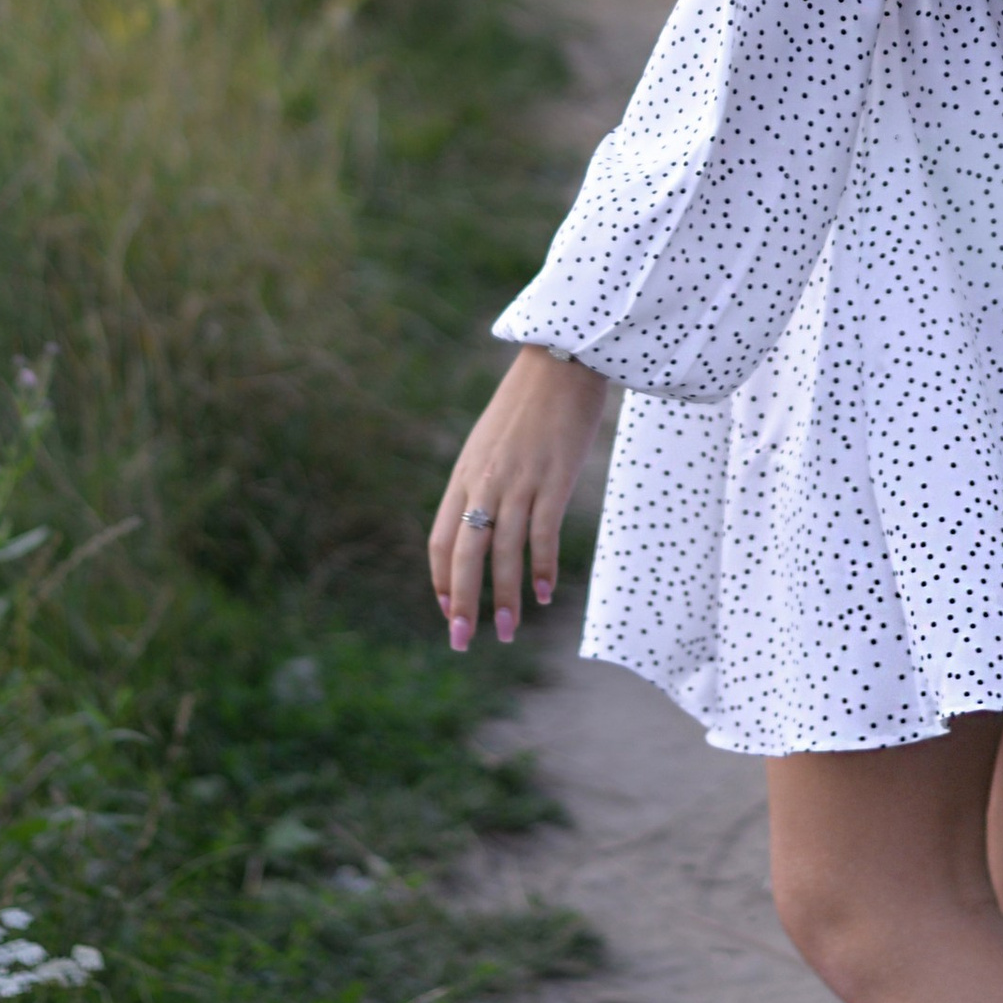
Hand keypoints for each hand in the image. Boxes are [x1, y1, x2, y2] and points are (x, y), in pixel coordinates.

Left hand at [430, 344, 610, 651]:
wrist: (561, 361)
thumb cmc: (526, 404)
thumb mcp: (488, 443)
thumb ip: (479, 482)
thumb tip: (477, 526)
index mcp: (464, 473)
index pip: (440, 539)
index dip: (441, 581)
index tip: (448, 611)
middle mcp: (485, 481)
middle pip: (466, 554)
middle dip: (462, 603)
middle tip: (461, 642)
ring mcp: (520, 481)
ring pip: (506, 553)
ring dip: (507, 598)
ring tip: (509, 632)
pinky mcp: (554, 479)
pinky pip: (543, 535)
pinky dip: (542, 569)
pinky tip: (543, 594)